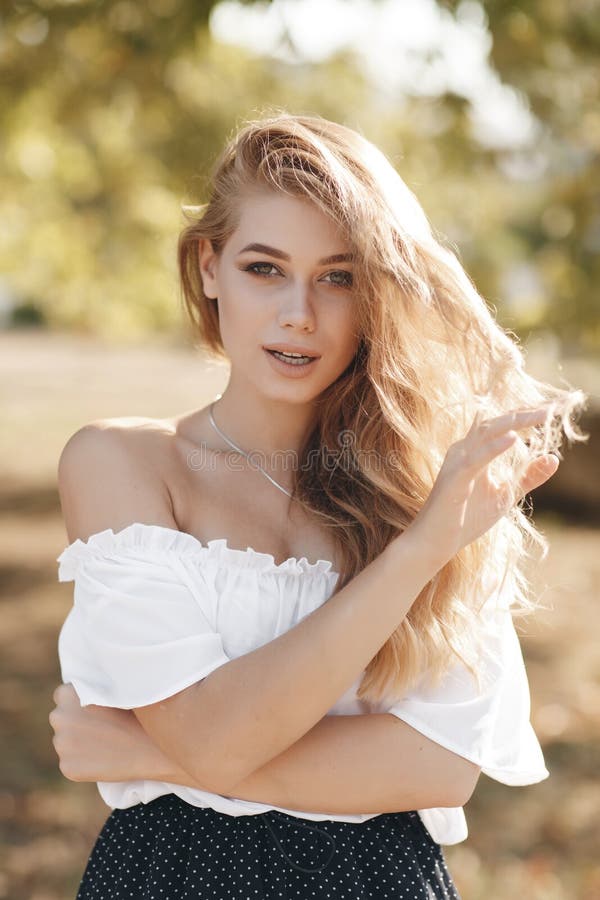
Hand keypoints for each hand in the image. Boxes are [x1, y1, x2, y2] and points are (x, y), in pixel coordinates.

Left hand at [49, 683, 160, 781]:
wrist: (154, 746)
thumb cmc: (140, 712)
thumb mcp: (114, 687)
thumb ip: (93, 689)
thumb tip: (84, 694)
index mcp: (67, 693)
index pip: (64, 695)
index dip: (81, 701)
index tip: (98, 707)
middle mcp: (59, 717)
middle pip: (62, 718)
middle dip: (76, 721)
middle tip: (103, 726)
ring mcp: (62, 744)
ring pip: (65, 741)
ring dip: (79, 742)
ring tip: (107, 743)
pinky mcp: (68, 768)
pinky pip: (72, 763)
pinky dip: (84, 762)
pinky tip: (106, 758)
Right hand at [405, 405, 559, 570]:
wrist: (434, 542)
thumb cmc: (466, 519)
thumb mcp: (505, 495)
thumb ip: (527, 477)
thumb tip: (554, 458)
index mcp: (474, 452)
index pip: (502, 426)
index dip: (525, 415)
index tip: (552, 409)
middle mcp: (464, 450)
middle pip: (496, 423)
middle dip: (523, 414)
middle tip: (551, 409)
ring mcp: (457, 462)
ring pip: (485, 433)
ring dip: (513, 423)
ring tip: (538, 416)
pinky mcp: (454, 478)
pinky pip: (476, 459)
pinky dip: (495, 448)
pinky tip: (514, 439)